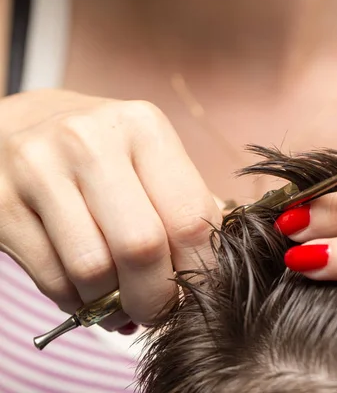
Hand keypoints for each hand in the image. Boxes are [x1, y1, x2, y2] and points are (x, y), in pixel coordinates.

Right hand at [0, 89, 220, 330]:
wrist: (16, 125)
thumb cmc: (99, 152)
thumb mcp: (147, 156)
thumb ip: (185, 204)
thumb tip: (216, 270)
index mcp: (144, 128)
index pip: (191, 218)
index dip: (201, 270)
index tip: (198, 293)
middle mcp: (91, 140)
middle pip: (142, 247)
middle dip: (156, 298)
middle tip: (158, 312)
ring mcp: (38, 168)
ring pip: (93, 270)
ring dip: (113, 305)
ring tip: (121, 304)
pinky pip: (52, 279)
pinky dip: (77, 302)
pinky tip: (86, 293)